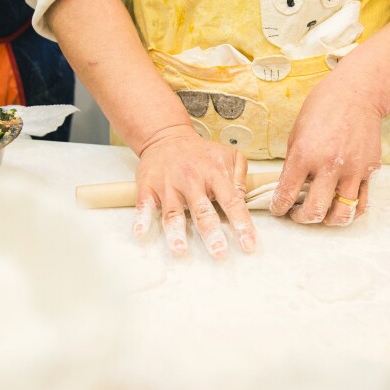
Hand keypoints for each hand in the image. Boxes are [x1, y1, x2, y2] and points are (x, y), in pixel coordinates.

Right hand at [133, 125, 256, 257]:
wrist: (167, 136)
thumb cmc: (200, 153)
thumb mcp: (228, 155)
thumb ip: (240, 176)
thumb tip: (242, 200)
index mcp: (214, 173)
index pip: (231, 201)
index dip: (241, 224)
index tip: (248, 245)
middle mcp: (191, 179)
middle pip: (202, 210)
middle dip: (211, 233)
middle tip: (219, 252)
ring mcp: (168, 184)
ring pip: (173, 212)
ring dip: (176, 232)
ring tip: (180, 250)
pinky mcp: (148, 186)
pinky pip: (145, 205)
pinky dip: (141, 219)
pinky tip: (141, 233)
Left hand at [270, 81, 381, 225]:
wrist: (358, 93)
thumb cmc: (323, 107)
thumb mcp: (296, 132)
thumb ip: (293, 162)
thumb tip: (289, 187)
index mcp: (305, 154)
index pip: (287, 195)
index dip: (278, 208)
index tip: (278, 209)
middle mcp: (329, 165)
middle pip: (314, 212)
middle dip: (301, 218)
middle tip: (297, 214)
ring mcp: (353, 170)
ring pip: (342, 214)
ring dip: (327, 220)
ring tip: (321, 212)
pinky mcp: (369, 171)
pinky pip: (361, 203)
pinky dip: (350, 210)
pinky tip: (340, 204)